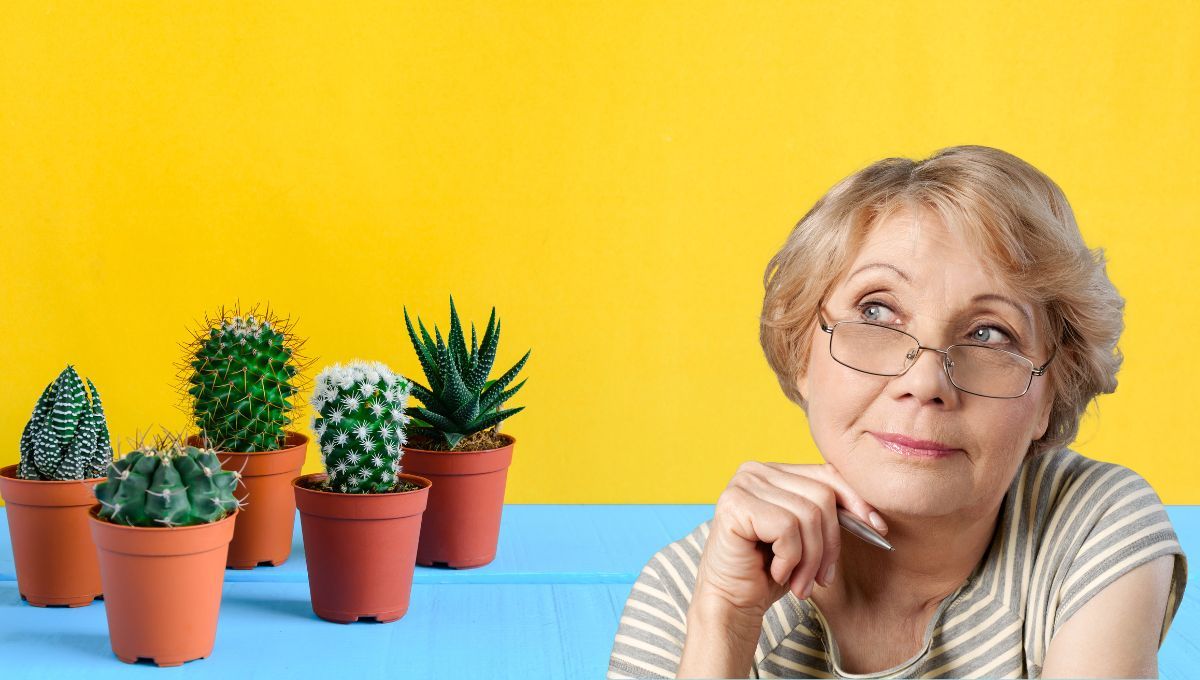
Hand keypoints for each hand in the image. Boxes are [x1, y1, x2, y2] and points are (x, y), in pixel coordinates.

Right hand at [693, 461, 886, 617]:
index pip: (826, 474)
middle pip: (822, 496)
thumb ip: (828, 514)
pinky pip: (787, 529)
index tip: (877, 529)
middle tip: (821, 579)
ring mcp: (742, 485)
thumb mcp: (808, 537)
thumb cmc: (769, 571)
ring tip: (799, 582)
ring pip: (808, 515)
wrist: (732, 602)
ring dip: (811, 559)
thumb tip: (873, 515)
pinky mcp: (735, 505)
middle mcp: (755, 470)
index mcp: (773, 471)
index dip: (856, 501)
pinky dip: (790, 559)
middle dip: (829, 544)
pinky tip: (776, 572)